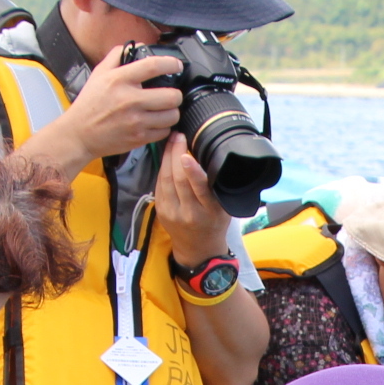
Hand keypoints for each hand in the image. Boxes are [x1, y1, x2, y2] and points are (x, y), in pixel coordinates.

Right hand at [53, 41, 180, 167]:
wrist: (79, 134)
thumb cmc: (89, 104)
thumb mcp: (99, 74)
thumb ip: (117, 56)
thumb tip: (136, 46)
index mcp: (119, 80)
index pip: (153, 66)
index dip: (171, 64)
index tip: (176, 65)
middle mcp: (130, 100)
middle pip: (171, 96)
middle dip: (176, 94)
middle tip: (171, 93)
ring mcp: (136, 121)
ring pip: (172, 115)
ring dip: (172, 111)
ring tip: (164, 109)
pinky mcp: (139, 138)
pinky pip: (164, 131)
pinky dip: (164, 127)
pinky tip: (156, 122)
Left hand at [153, 133, 234, 262]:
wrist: (198, 248)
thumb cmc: (214, 223)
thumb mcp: (223, 207)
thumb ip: (215, 187)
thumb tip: (207, 156)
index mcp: (208, 212)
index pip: (199, 189)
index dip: (192, 171)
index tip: (187, 154)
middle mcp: (189, 213)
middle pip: (178, 179)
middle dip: (176, 154)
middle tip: (179, 135)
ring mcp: (171, 212)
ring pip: (166, 179)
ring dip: (168, 156)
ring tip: (172, 139)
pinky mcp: (161, 210)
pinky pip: (160, 183)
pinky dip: (163, 166)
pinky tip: (166, 154)